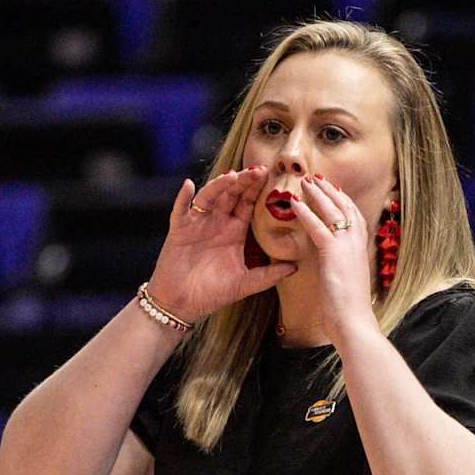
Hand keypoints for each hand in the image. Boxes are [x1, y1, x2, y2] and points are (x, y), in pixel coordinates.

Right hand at [147, 166, 296, 321]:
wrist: (184, 304)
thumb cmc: (212, 293)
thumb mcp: (245, 283)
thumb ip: (269, 275)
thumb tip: (295, 268)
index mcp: (233, 231)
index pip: (247, 204)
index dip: (257, 190)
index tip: (271, 177)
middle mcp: (216, 223)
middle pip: (231, 195)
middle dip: (243, 181)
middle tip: (258, 170)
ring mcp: (197, 224)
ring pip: (209, 197)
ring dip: (219, 185)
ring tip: (233, 176)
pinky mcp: (179, 230)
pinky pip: (180, 209)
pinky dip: (183, 197)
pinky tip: (190, 186)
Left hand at [291, 174, 378, 345]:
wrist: (354, 323)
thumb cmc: (349, 311)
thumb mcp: (348, 283)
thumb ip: (343, 270)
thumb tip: (337, 269)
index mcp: (360, 251)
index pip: (354, 218)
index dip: (344, 202)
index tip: (334, 190)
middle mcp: (357, 244)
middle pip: (345, 208)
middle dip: (330, 190)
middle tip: (316, 177)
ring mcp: (347, 247)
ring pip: (332, 212)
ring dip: (317, 194)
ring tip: (305, 181)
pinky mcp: (334, 254)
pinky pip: (318, 227)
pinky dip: (306, 213)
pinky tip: (295, 203)